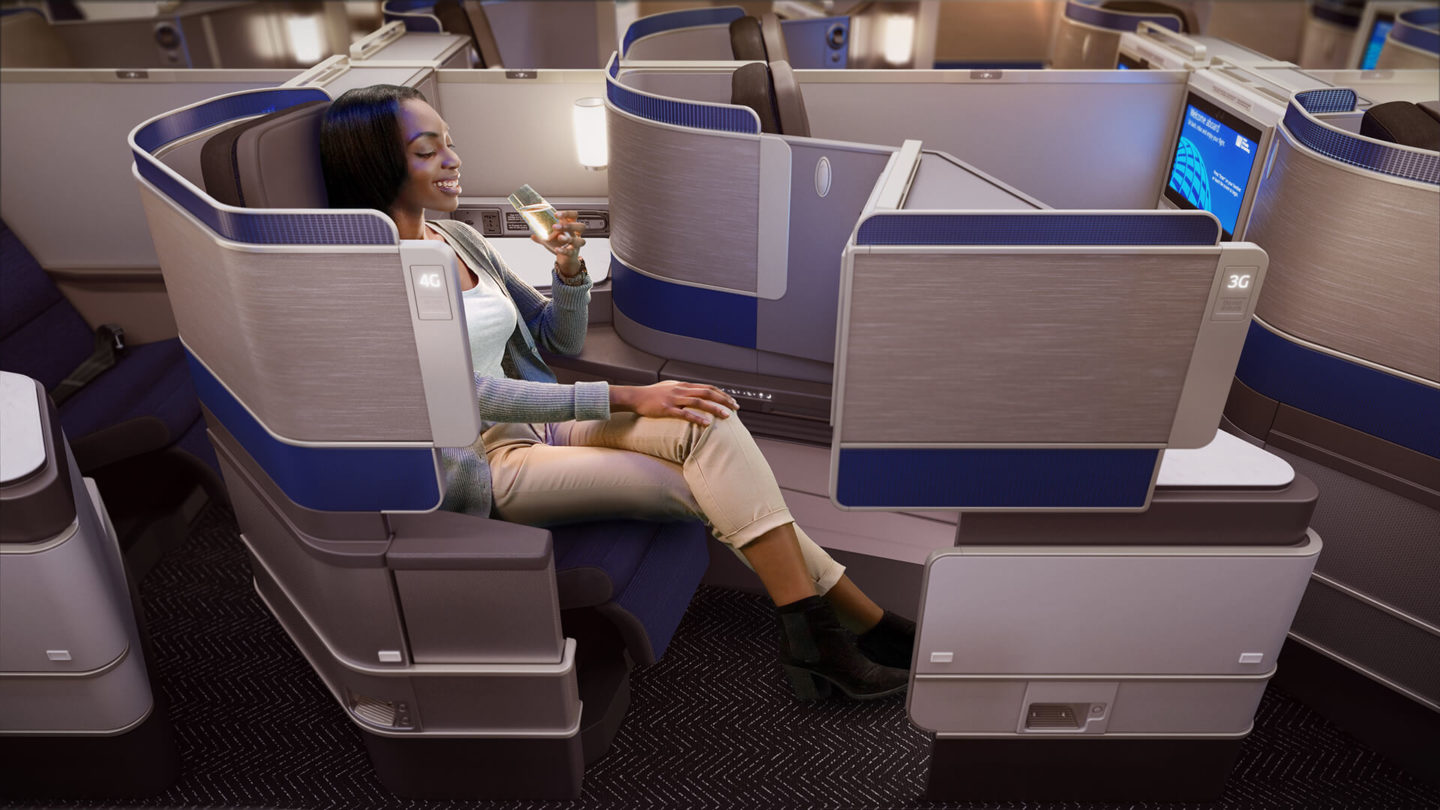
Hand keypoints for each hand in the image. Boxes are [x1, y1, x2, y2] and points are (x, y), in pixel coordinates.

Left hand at [532, 210, 585, 277]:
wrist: (566, 259)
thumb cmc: (560, 245)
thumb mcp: (550, 239)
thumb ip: (541, 237)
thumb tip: (532, 235)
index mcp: (570, 227)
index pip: (574, 216)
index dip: (567, 214)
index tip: (556, 214)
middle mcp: (575, 235)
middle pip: (581, 226)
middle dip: (569, 225)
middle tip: (555, 227)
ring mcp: (576, 244)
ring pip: (579, 240)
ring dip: (568, 238)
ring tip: (559, 237)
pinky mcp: (573, 253)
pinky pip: (570, 251)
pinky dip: (563, 250)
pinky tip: (557, 249)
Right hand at [610, 380, 739, 426]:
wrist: (634, 397)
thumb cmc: (651, 395)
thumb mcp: (670, 388)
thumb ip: (682, 391)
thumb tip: (694, 394)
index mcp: (683, 385)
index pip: (707, 387)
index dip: (722, 394)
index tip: (732, 401)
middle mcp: (681, 390)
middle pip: (707, 392)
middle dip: (724, 400)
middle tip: (736, 408)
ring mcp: (674, 399)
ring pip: (699, 402)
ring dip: (715, 409)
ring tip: (726, 416)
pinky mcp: (667, 409)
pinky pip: (685, 413)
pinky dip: (697, 418)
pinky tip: (707, 424)